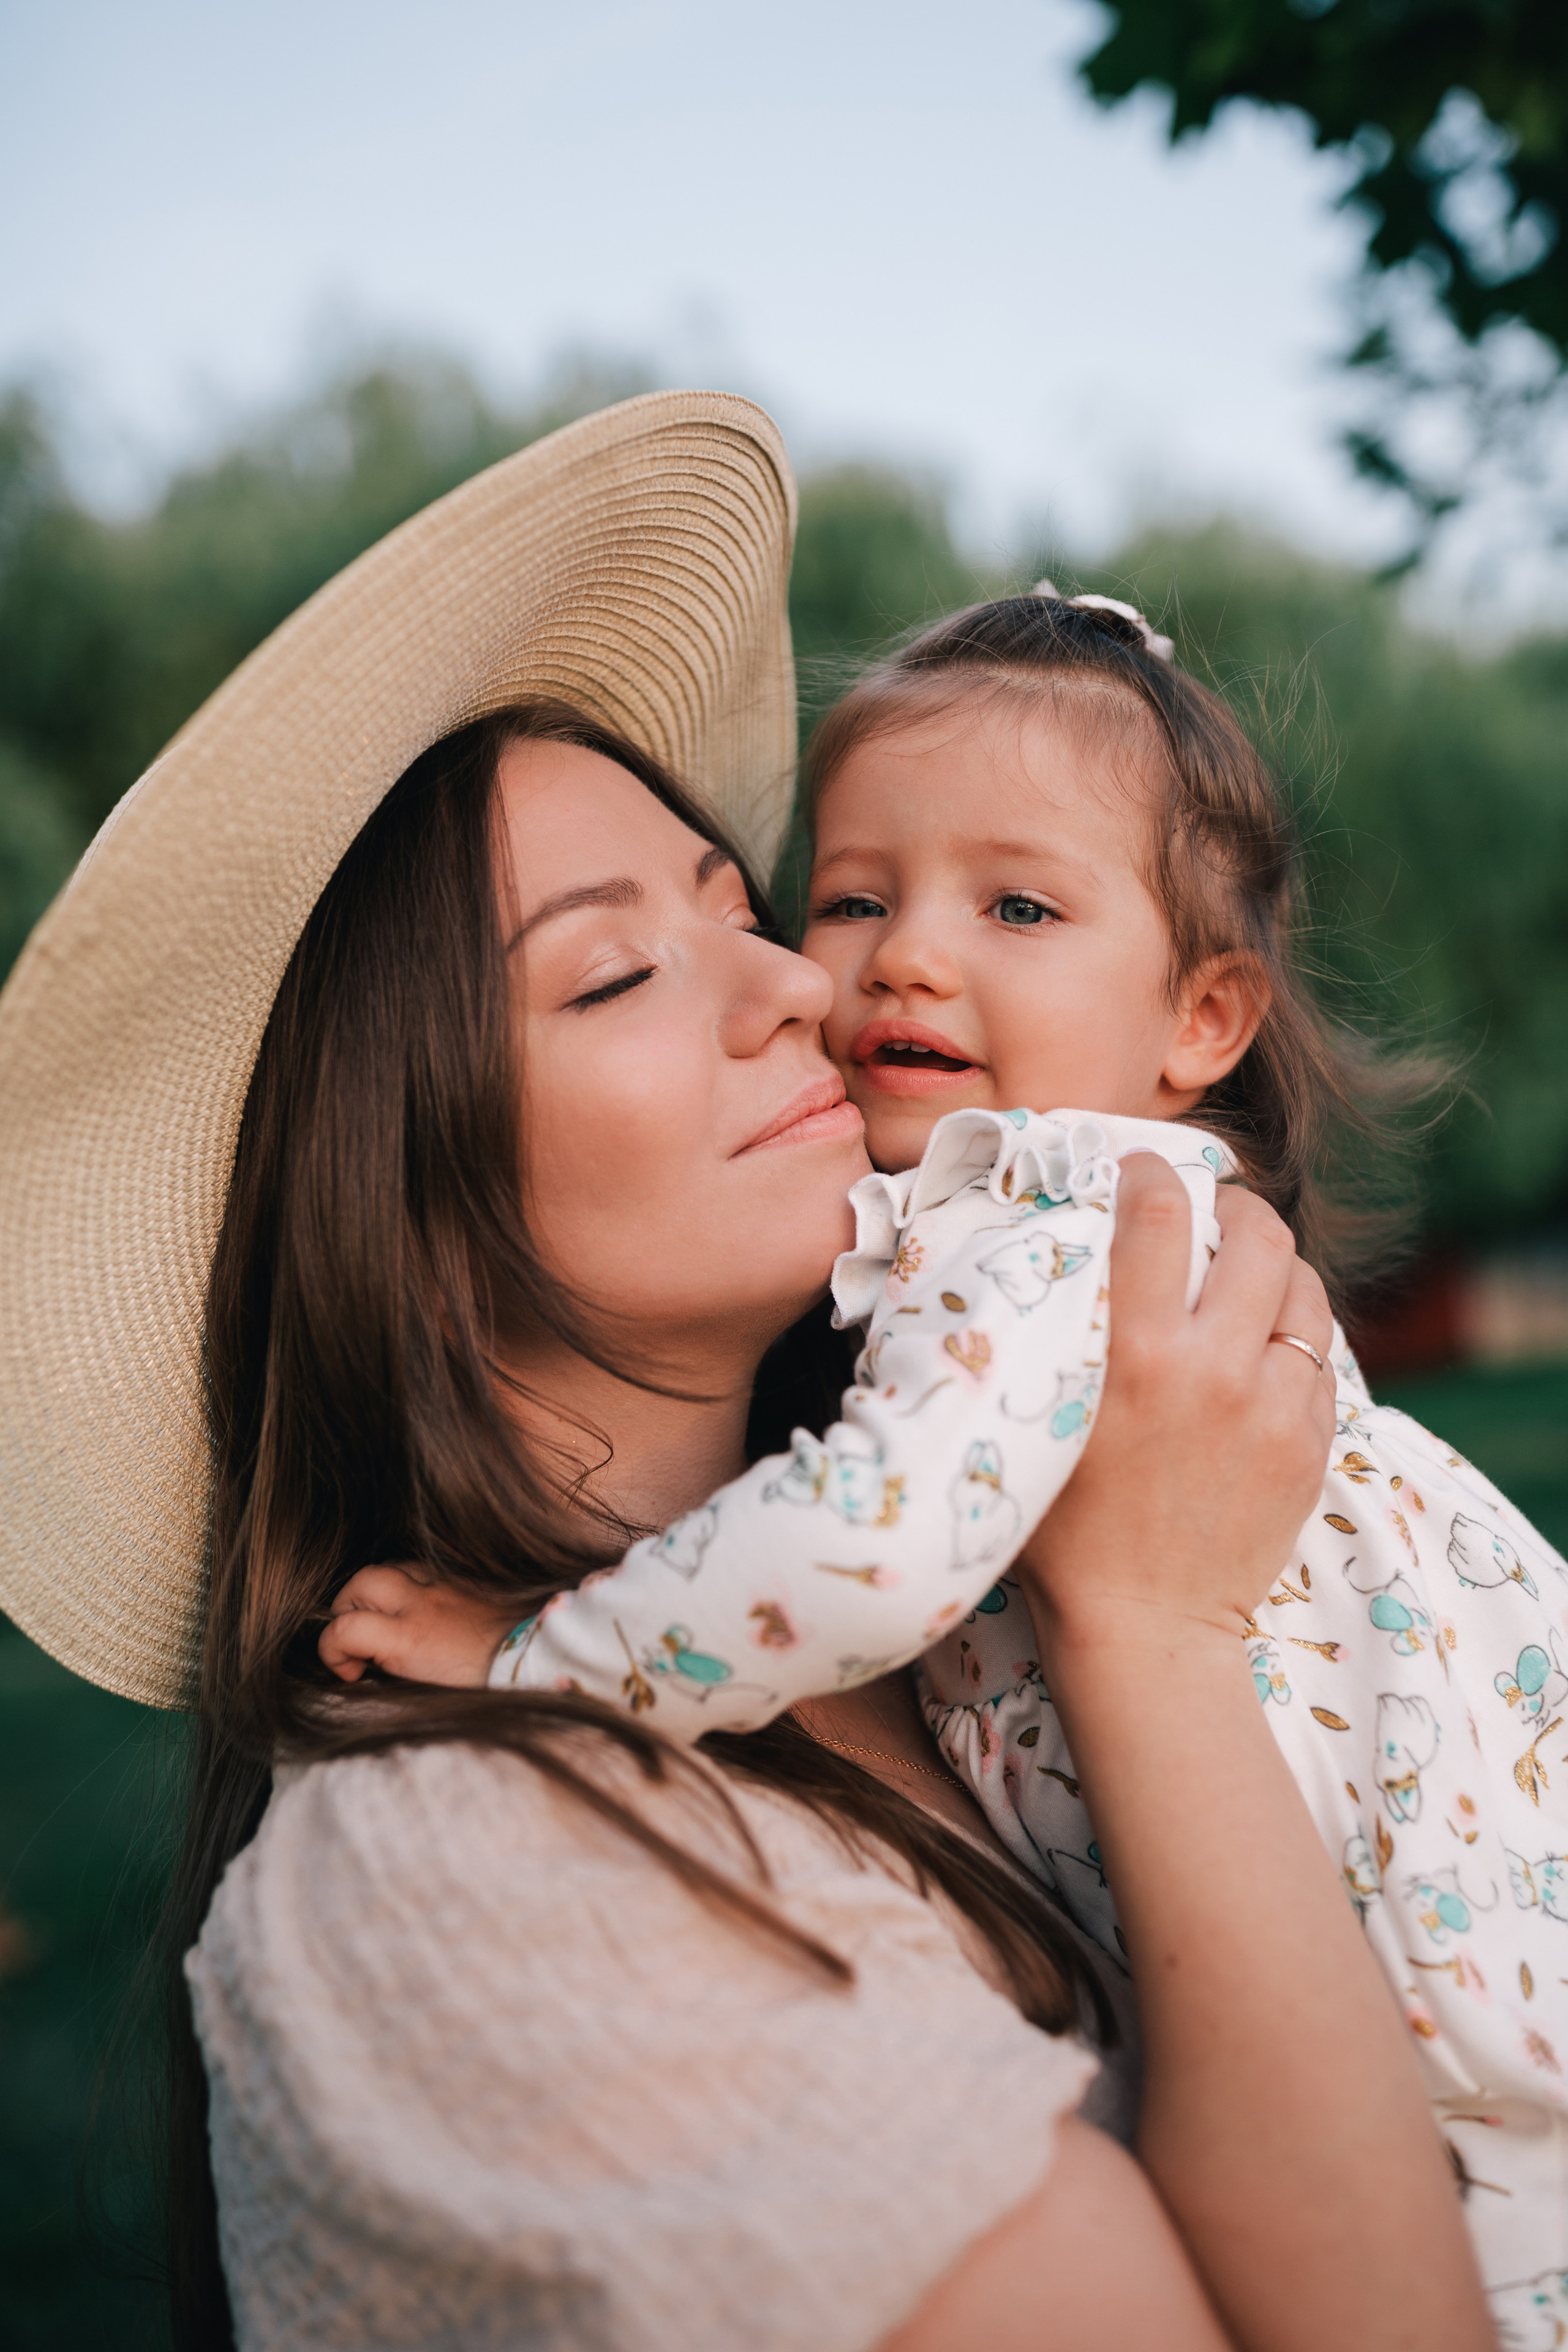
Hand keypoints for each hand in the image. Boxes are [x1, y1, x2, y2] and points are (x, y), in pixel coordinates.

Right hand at [318, 1564, 518, 1686]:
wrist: (538, 1658)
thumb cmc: (486, 1684)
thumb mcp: (427, 1692)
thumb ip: (391, 1673)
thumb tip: (366, 1667)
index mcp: (410, 1640)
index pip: (343, 1630)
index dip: (331, 1652)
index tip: (350, 1673)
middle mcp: (422, 1604)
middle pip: (358, 1584)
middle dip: (345, 1611)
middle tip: (358, 1640)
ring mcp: (444, 1585)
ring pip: (387, 1566)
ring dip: (374, 1590)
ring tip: (383, 1616)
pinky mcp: (464, 1577)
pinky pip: (421, 1564)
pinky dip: (408, 1580)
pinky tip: (416, 1601)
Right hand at [1021, 1156, 1334, 1647]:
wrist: (1144, 1625)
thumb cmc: (1063, 1523)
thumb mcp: (1043, 1411)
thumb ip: (1061, 1327)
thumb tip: (1063, 1238)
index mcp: (1134, 1353)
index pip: (1157, 1212)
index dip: (1151, 1172)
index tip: (1141, 1170)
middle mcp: (1212, 1369)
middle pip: (1256, 1232)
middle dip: (1233, 1207)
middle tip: (1210, 1214)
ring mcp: (1272, 1407)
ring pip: (1303, 1287)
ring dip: (1274, 1265)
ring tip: (1247, 1273)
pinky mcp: (1310, 1443)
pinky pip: (1318, 1356)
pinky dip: (1292, 1336)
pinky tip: (1262, 1347)